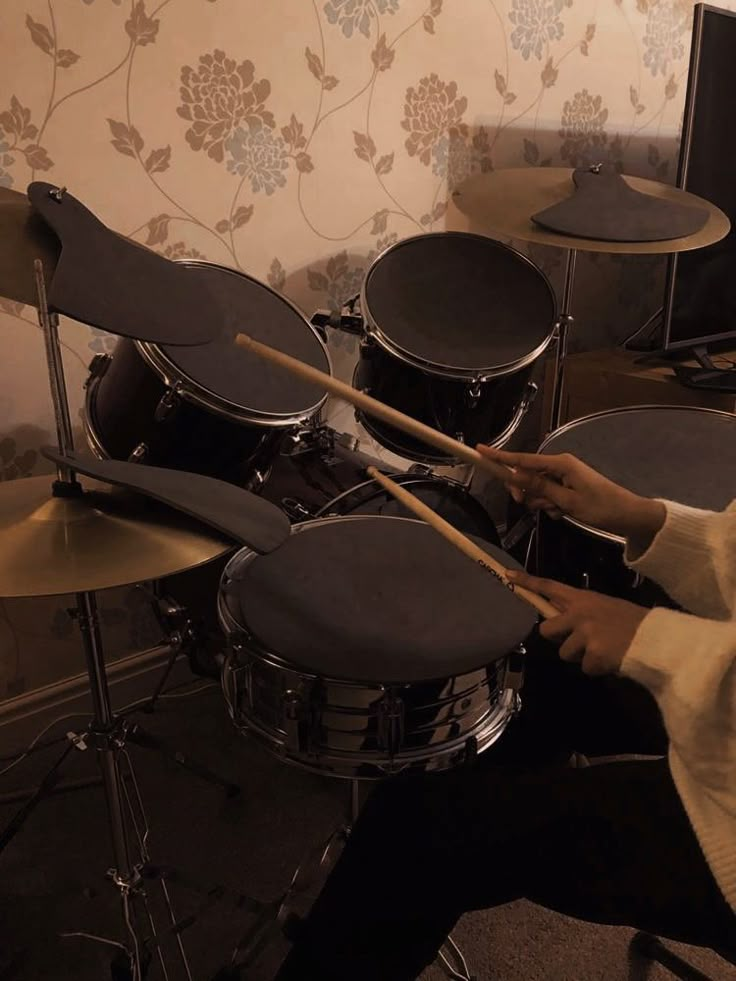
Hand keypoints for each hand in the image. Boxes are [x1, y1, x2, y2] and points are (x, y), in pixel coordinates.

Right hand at [477, 444, 664, 548]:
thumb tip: (515, 476)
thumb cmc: (600, 507)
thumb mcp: (567, 501)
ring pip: (536, 488)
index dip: (500, 457)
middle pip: (526, 475)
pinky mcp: (567, 487)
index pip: (523, 460)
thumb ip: (540, 488)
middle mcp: (560, 466)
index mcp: (560, 463)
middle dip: (524, 490)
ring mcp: (564, 476)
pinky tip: (562, 513)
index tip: (480, 450)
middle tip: (525, 504)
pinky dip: (550, 505)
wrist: (628, 516)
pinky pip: (547, 495)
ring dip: (540, 502)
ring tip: (557, 511)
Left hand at [507, 569, 648, 675]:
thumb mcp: (605, 608)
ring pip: (566, 654)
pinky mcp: (592, 655)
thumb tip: (560, 621)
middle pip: (547, 630)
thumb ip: (582, 613)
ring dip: (582, 657)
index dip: (528, 582)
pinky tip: (612, 660)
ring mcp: (585, 635)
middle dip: (558, 639)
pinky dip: (597, 669)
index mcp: (584, 598)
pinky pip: (585, 668)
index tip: (508, 576)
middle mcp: (580, 614)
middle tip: (580, 641)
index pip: (550, 587)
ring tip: (604, 649)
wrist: (657, 639)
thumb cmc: (633, 622)